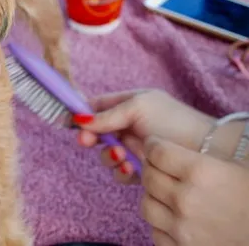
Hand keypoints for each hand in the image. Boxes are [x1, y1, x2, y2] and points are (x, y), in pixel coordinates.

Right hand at [74, 89, 212, 182]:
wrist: (206, 150)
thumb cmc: (174, 122)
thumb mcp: (138, 108)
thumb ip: (107, 114)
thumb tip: (78, 120)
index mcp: (129, 103)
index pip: (96, 106)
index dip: (81, 113)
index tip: (69, 121)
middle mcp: (129, 125)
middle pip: (96, 132)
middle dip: (91, 137)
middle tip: (86, 142)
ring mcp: (134, 147)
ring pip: (106, 153)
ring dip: (108, 155)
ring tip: (120, 156)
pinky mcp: (141, 169)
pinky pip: (120, 171)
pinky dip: (120, 170)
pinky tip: (129, 168)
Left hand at [140, 136, 248, 245]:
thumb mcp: (237, 165)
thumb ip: (202, 154)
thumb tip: (170, 145)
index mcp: (201, 172)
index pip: (157, 152)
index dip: (153, 145)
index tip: (154, 145)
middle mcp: (186, 200)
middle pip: (149, 176)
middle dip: (151, 167)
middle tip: (160, 167)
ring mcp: (183, 228)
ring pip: (146, 204)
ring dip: (153, 196)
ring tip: (166, 193)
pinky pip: (156, 232)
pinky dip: (161, 223)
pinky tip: (175, 217)